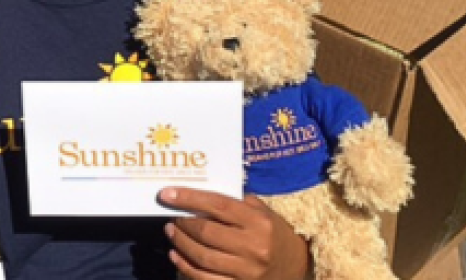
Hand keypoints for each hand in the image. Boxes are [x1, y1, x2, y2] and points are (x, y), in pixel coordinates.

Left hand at [159, 187, 310, 279]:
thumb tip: (198, 196)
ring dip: (180, 243)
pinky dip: (185, 267)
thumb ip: (236, 204)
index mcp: (259, 223)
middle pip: (206, 232)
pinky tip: (176, 255)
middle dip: (182, 223)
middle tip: (172, 217)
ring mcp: (247, 271)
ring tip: (171, 232)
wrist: (298, 265)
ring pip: (202, 257)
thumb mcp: (262, 213)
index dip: (189, 199)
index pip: (218, 206)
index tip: (167, 194)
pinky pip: (205, 279)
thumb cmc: (274, 233)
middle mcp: (254, 247)